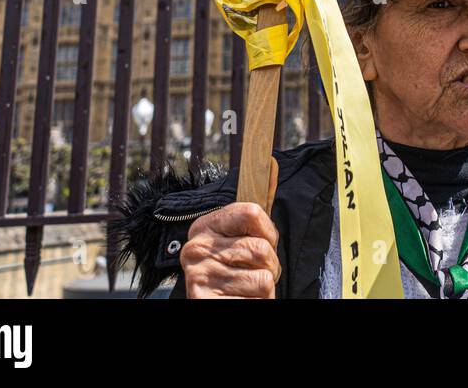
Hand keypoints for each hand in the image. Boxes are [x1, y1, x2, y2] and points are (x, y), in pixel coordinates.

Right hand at [181, 162, 280, 299]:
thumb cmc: (236, 273)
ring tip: (248, 289)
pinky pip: (258, 297)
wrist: (218, 305)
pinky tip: (242, 300)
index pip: (253, 211)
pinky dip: (259, 302)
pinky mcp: (205, 299)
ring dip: (265, 287)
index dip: (268, 232)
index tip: (262, 243)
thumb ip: (257, 208)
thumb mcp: (244, 238)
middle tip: (254, 273)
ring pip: (264, 276)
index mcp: (205, 226)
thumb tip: (272, 163)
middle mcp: (196, 248)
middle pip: (262, 247)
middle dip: (270, 266)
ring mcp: (199, 276)